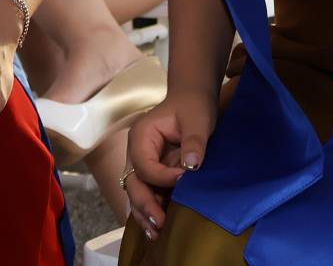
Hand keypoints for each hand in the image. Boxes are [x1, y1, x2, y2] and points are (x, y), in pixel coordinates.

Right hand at [124, 88, 216, 241]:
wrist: (193, 99)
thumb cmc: (194, 106)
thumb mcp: (198, 120)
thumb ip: (194, 142)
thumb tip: (192, 167)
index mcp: (141, 137)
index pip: (145, 166)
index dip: (163, 178)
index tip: (185, 179)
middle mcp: (136, 153)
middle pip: (134, 184)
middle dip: (146, 204)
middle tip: (161, 222)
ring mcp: (141, 164)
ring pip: (137, 193)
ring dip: (145, 213)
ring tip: (156, 233)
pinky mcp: (152, 173)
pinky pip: (147, 193)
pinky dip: (151, 209)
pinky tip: (159, 228)